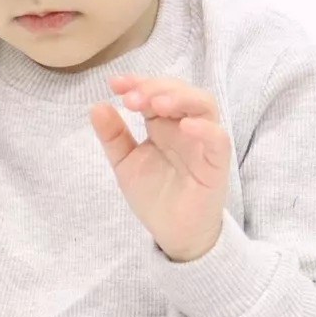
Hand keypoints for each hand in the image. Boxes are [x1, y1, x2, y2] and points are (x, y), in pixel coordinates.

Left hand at [89, 74, 230, 261]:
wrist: (173, 233)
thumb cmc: (154, 196)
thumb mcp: (125, 163)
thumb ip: (113, 136)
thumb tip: (96, 106)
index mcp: (163, 124)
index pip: (155, 92)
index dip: (137, 82)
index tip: (114, 84)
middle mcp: (185, 127)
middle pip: (180, 91)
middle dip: (155, 88)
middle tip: (131, 99)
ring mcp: (203, 143)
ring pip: (204, 105)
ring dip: (181, 98)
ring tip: (157, 105)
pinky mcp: (217, 164)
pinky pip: (218, 139)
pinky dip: (204, 129)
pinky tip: (185, 126)